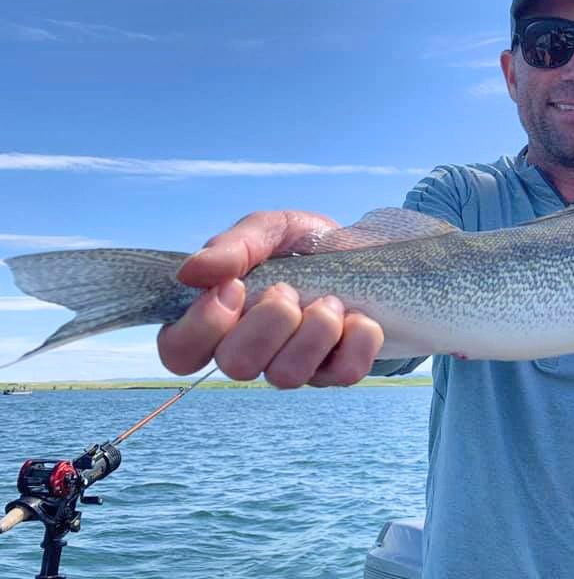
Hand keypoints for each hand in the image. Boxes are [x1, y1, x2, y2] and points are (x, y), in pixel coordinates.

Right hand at [156, 210, 383, 387]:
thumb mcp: (269, 229)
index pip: (179, 351)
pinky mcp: (336, 372)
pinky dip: (356, 339)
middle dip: (269, 321)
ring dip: (315, 329)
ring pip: (287, 376)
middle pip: (236, 366)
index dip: (203, 327)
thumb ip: (232, 246)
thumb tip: (191, 272)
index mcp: (219, 318)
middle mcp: (251, 351)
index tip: (235, 287)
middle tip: (289, 290)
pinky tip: (357, 316)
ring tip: (329, 301)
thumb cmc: (303, 245)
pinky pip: (343, 374)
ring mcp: (293, 367)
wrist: (363, 250)